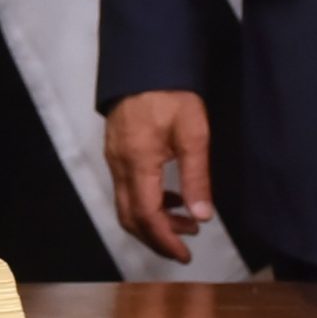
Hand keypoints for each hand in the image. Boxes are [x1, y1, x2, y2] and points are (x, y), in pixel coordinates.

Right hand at [105, 89, 214, 263]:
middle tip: (185, 246)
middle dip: (157, 238)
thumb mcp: (194, 134)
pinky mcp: (115, 148)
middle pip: (130, 217)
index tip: (186, 256)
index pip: (147, 217)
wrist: (145, 61)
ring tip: (187, 221)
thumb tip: (202, 217)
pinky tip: (171, 197)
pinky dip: (147, 202)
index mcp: (138, 163)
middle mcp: (119, 164)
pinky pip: (126, 187)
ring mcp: (113, 156)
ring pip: (126, 204)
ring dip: (153, 221)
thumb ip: (196, 178)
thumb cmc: (172, 95)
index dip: (165, 241)